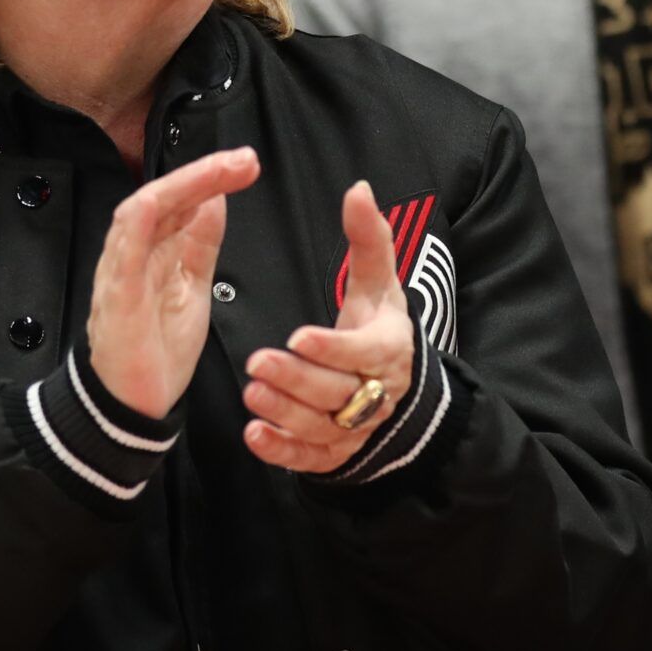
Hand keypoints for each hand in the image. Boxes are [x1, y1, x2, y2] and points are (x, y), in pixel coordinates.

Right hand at [88, 148, 261, 419]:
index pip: (177, 200)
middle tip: (243, 160)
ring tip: (220, 171)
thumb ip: (200, 242)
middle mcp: (132, 253)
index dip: (209, 176)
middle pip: (162, 196)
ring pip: (141, 211)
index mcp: (152, 250)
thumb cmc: (157, 348)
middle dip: (203, 172)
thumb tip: (215, 199)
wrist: (132, 405)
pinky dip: (141, 221)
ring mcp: (120, 273)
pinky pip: (123, 253)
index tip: (245, 165)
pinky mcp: (116, 300)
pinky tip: (163, 201)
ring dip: (181, 186)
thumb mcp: (192, 286)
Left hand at [242, 180, 415, 471]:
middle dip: (298, 381)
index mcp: (387, 348)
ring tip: (252, 394)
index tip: (297, 337)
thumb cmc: (378, 324)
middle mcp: (376, 393)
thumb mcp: (379, 283)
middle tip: (258, 364)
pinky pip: (311, 461)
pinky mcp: (335, 453)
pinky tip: (255, 436)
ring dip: (286, 414)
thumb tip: (358, 189)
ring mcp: (357, 428)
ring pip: (322, 428)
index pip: (363, 353)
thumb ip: (369, 238)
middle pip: (338, 393)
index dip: (332, 348)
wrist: (399, 388)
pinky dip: (283, 453)